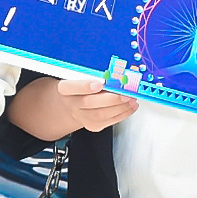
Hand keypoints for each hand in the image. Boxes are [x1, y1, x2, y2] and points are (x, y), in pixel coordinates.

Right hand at [8, 75, 137, 143]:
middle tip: (125, 94)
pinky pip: (108, 122)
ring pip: (100, 115)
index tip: (99, 84)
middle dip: (110, 99)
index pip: (71, 87)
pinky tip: (131, 106)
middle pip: (89, 103)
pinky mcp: (92, 125)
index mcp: (65, 88)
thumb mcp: (80, 76)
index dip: (85, 86)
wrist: (72, 104)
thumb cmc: (80, 86)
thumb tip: (114, 72)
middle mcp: (71, 103)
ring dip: (119, 107)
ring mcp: (81, 117)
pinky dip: (123, 114)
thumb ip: (92, 74)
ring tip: (131, 99)